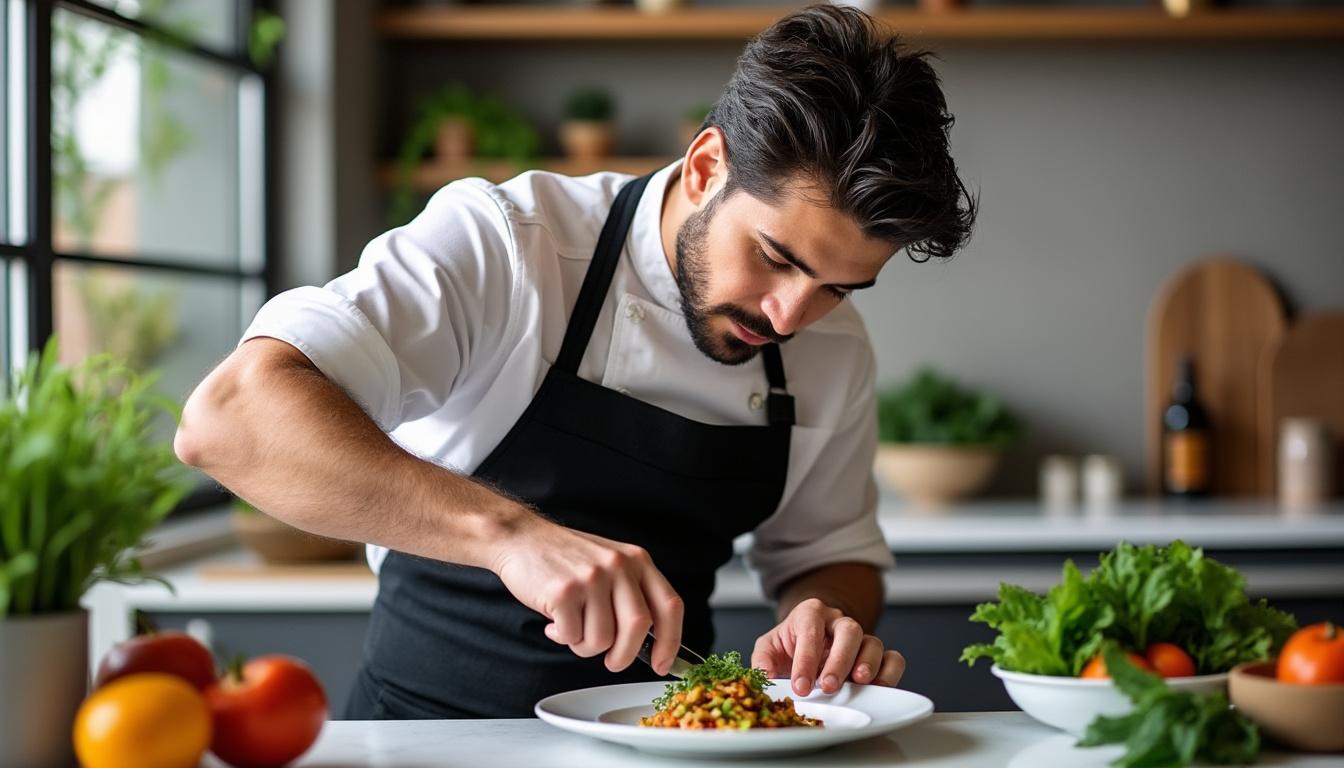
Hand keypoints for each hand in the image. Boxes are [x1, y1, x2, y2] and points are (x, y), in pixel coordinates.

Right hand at [490, 514, 683, 674]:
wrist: (522, 538)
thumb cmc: (567, 558)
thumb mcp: (611, 564)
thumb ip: (632, 595)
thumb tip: (651, 645)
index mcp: (637, 560)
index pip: (669, 605)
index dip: (671, 641)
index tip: (663, 665)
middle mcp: (618, 566)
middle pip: (638, 627)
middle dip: (624, 656)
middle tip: (612, 662)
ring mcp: (591, 577)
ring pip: (602, 639)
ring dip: (584, 645)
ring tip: (571, 626)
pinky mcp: (563, 592)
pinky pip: (572, 636)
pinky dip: (562, 637)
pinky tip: (554, 621)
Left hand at [752, 598, 905, 696]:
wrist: (805, 646)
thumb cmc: (789, 646)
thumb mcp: (769, 648)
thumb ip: (763, 661)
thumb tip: (765, 677)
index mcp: (810, 613)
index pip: (811, 629)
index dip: (806, 659)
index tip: (800, 686)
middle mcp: (838, 621)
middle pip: (849, 630)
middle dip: (839, 660)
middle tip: (828, 686)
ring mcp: (860, 638)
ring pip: (873, 642)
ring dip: (868, 664)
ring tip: (858, 683)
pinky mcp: (875, 656)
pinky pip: (893, 657)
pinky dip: (890, 672)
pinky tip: (878, 686)